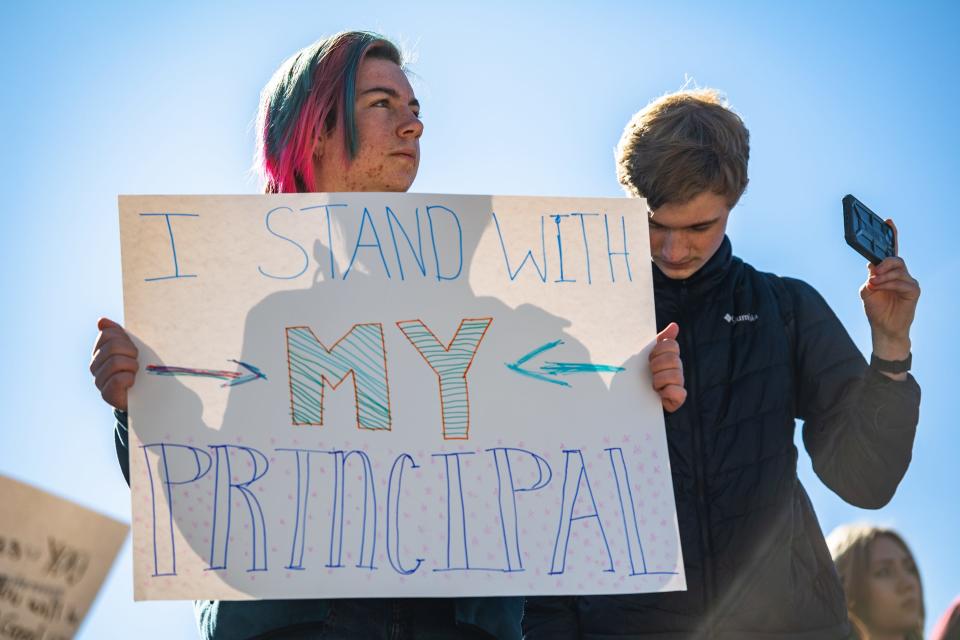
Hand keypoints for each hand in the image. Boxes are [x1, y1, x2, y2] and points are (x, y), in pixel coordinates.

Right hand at [90, 317, 138, 411]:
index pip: (107, 334)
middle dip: (131, 352)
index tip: (133, 350)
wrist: (144, 395)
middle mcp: (94, 365)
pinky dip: (129, 379)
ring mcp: (98, 380)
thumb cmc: (138, 368)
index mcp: (99, 351)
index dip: (125, 339)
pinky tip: (131, 383)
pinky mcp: (106, 394)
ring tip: (134, 374)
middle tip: (136, 363)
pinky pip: (118, 379)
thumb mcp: (130, 348)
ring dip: (132, 366)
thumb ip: (116, 333)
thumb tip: (101, 321)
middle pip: (112, 346)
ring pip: (116, 362)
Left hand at [649, 322, 685, 412]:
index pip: (672, 345)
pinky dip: (668, 392)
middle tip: (650, 371)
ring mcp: (679, 383)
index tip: (649, 357)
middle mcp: (677, 368)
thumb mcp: (645, 357)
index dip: (658, 350)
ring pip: (676, 376)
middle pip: (674, 359)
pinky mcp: (678, 398)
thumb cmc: (641, 375)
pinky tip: (660, 393)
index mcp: (670, 356)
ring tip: (652, 384)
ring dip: (659, 380)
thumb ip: (658, 340)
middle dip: (657, 365)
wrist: (635, 399)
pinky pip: (679, 393)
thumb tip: (675, 325)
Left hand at [860, 219, 919, 361]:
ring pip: (897, 270)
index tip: (888, 220)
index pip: (890, 250)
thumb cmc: (875, 308)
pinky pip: (902, 282)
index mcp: (887, 271)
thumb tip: (873, 265)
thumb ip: (870, 276)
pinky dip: (889, 284)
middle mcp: (899, 273)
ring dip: (883, 277)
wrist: (883, 327)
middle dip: (883, 263)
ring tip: (873, 284)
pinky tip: (880, 288)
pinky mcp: (913, 290)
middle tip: (873, 273)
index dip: (891, 235)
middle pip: (894, 259)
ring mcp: (908, 281)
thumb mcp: (867, 290)